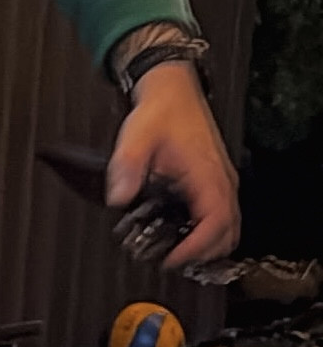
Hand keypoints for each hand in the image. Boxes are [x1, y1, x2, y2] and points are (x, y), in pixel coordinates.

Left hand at [106, 61, 239, 269]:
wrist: (172, 86)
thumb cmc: (162, 109)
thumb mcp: (137, 137)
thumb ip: (126, 168)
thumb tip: (118, 198)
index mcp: (209, 176)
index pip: (215, 226)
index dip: (196, 249)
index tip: (173, 260)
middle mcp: (222, 181)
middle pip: (227, 234)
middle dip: (203, 253)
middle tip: (173, 260)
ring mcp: (222, 180)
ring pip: (228, 226)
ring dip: (208, 243)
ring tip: (178, 251)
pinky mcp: (216, 177)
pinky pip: (222, 213)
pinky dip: (209, 228)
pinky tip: (185, 228)